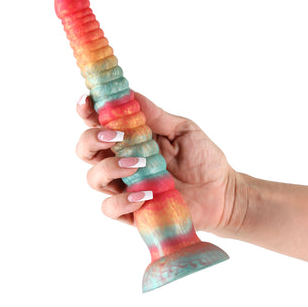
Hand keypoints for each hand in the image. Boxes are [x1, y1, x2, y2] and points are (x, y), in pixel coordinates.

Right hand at [75, 92, 243, 233]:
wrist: (221, 192)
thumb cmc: (202, 159)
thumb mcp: (182, 129)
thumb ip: (155, 115)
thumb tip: (129, 94)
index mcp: (131, 138)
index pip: (99, 123)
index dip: (87, 111)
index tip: (89, 101)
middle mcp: (121, 161)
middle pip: (86, 150)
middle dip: (91, 139)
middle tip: (114, 136)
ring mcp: (124, 187)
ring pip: (94, 179)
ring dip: (110, 168)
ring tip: (138, 164)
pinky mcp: (131, 212)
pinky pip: (110, 208)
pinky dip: (122, 201)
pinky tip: (145, 195)